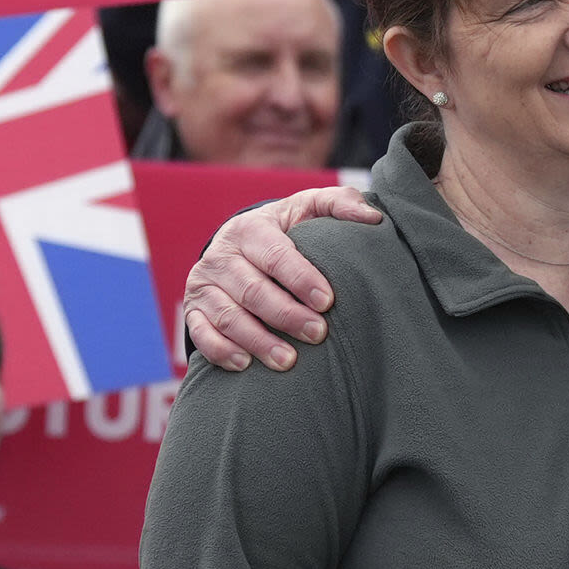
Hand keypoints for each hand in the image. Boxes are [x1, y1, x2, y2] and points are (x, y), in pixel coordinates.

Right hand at [184, 188, 385, 370]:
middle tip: (317, 334)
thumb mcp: (309, 209)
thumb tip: (373, 217)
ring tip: (288, 360)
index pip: (276, 255)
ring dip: (258, 340)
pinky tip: (245, 364)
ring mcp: (204, 283)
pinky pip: (201, 333)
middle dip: (286, 315)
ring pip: (228, 316)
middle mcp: (222, 255)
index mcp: (251, 228)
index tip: (327, 301)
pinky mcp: (194, 309)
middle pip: (253, 290)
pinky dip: (221, 350)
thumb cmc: (287, 230)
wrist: (241, 244)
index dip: (301, 279)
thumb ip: (340, 204)